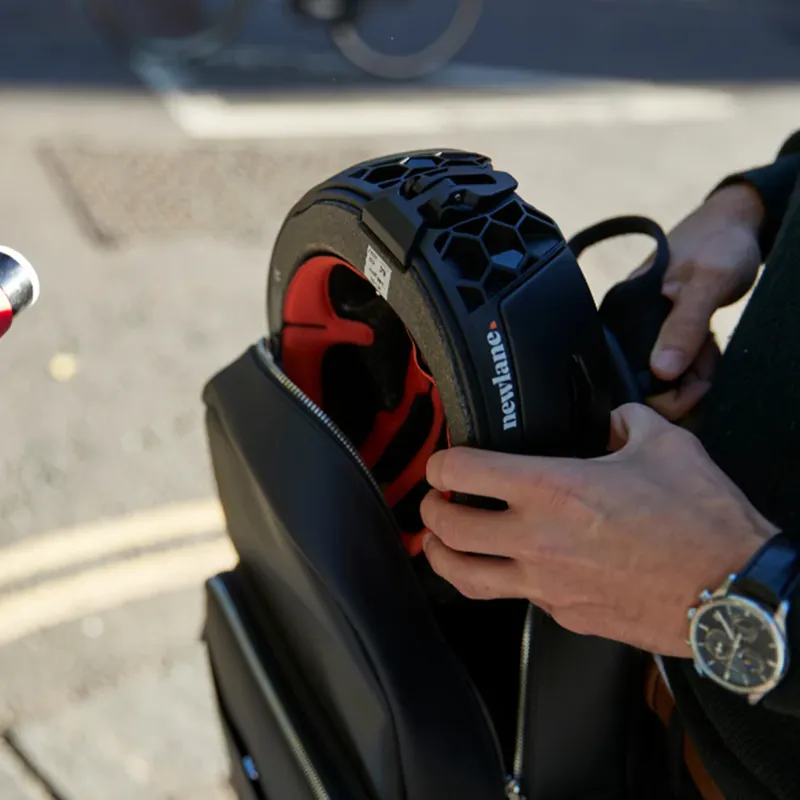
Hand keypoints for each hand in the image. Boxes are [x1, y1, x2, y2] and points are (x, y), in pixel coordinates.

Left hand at [420, 404, 775, 656]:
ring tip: (438, 544)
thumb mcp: (664, 444)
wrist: (731, 592)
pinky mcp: (565, 615)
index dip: (442, 463)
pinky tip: (512, 568)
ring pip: (467, 577)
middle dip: (430, 511)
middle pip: (449, 528)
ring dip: (443, 556)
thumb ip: (626, 422)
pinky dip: (505, 580)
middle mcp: (537, 539)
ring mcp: (547, 584)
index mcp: (552, 488)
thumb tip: (613, 422)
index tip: (444, 463)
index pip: (463, 472)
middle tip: (435, 501)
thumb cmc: (701, 521)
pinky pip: (518, 598)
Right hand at [636, 183, 764, 419]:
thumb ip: (683, 327)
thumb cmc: (719, 244)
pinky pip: (674, 358)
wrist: (736, 223)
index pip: (627, 372)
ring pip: (663, 371)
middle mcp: (627, 322)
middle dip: (683, 379)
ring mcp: (645, 326)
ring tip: (712, 352)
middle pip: (646, 377)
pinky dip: (695, 361)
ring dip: (693, 371)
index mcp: (623, 312)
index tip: (696, 387)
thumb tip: (660, 371)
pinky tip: (707, 349)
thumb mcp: (707, 284)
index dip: (661, 390)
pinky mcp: (661, 328)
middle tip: (711, 361)